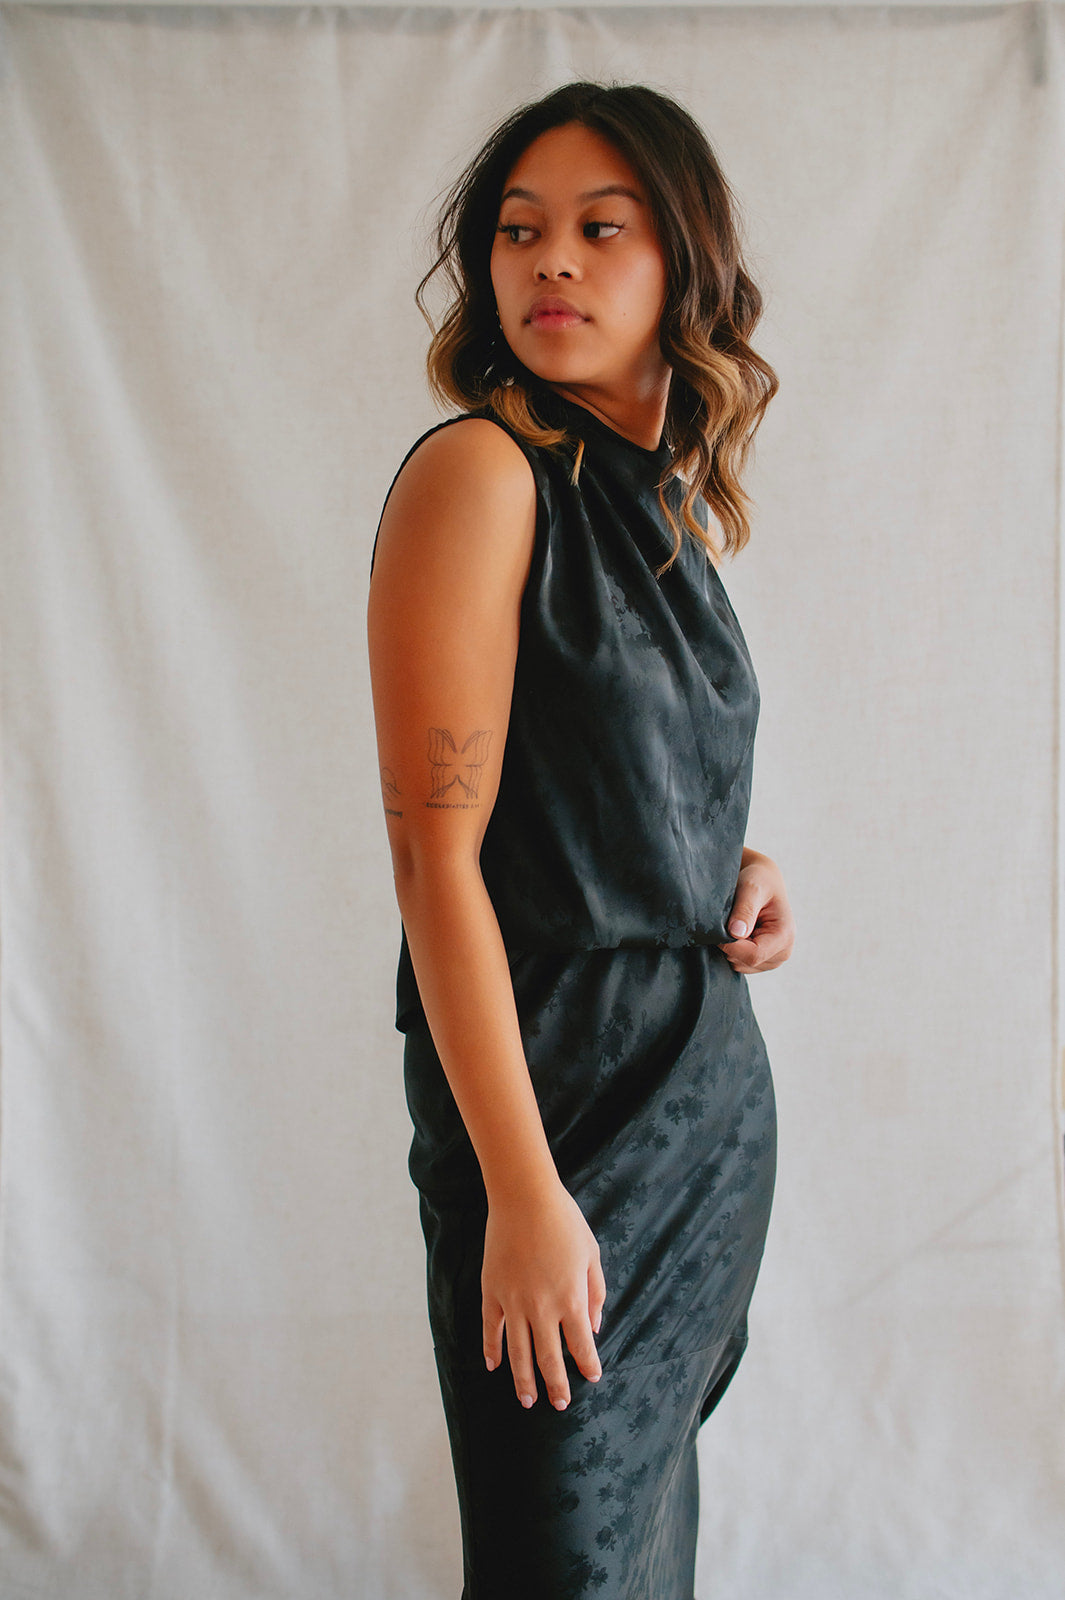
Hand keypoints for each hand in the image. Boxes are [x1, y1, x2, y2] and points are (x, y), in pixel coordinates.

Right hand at [482, 1182, 605, 1410]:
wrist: (524, 1197)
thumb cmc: (564, 1221)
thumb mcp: (592, 1254)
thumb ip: (595, 1292)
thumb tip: (594, 1326)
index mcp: (570, 1298)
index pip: (582, 1345)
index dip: (588, 1365)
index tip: (592, 1378)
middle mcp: (542, 1307)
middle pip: (550, 1358)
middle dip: (556, 1385)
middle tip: (560, 1405)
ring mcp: (513, 1302)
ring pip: (518, 1352)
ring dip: (523, 1380)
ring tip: (527, 1401)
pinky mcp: (491, 1292)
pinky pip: (490, 1329)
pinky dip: (491, 1349)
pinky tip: (493, 1366)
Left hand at [717, 849, 794, 973]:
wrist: (763, 881)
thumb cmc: (759, 881)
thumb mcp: (751, 888)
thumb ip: (744, 910)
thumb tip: (736, 933)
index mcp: (784, 936)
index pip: (753, 955)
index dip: (730, 945)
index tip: (718, 927)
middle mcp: (783, 952)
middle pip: (746, 962)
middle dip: (730, 945)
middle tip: (730, 920)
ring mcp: (773, 959)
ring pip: (740, 965)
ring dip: (731, 947)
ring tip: (736, 923)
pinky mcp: (763, 960)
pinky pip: (739, 963)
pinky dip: (733, 950)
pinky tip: (737, 931)